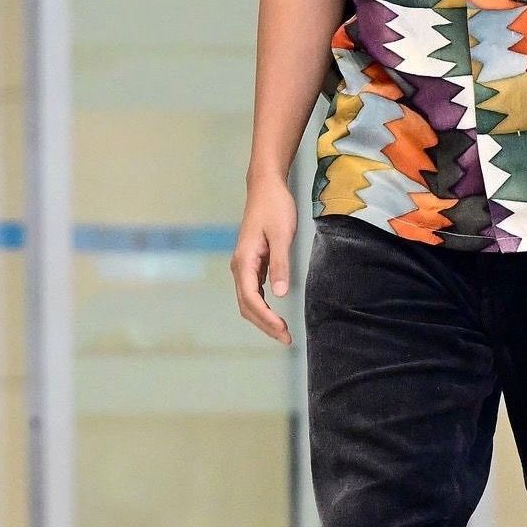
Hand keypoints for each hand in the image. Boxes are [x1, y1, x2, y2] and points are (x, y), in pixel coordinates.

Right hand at [231, 176, 297, 343]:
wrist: (266, 187)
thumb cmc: (275, 207)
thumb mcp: (282, 235)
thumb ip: (281, 264)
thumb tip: (280, 294)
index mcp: (244, 261)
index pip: (251, 299)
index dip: (266, 318)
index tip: (283, 331)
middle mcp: (239, 266)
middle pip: (247, 305)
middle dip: (265, 324)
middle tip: (287, 339)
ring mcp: (244, 265)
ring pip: (249, 300)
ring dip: (263, 318)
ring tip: (282, 332)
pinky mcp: (252, 263)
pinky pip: (253, 292)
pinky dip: (263, 306)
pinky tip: (276, 313)